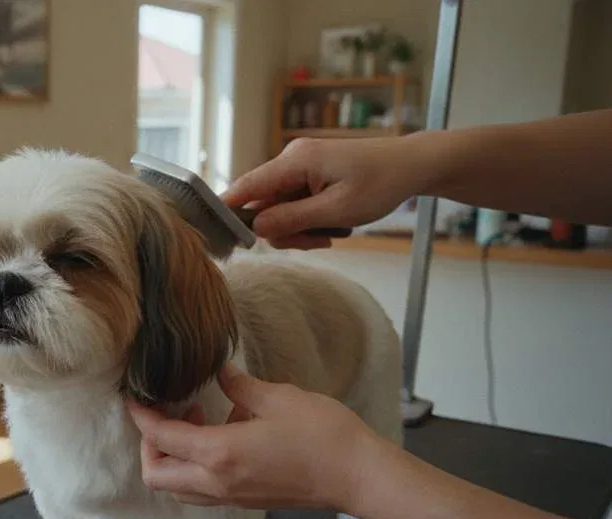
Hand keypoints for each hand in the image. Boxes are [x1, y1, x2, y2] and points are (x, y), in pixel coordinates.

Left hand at [126, 364, 386, 510]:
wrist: (359, 477)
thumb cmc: (323, 434)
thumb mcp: (278, 398)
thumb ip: (239, 386)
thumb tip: (219, 374)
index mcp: (218, 454)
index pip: (161, 438)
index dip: (141, 416)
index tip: (133, 397)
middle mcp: (217, 483)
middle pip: (157, 476)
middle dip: (150, 446)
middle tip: (167, 413)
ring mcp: (231, 497)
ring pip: (178, 489)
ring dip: (172, 460)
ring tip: (196, 422)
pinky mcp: (246, 501)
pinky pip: (202, 491)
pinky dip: (195, 468)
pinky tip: (222, 437)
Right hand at [220, 136, 436, 249]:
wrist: (414, 165)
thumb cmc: (381, 184)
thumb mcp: (336, 210)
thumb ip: (292, 220)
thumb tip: (255, 229)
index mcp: (294, 161)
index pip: (246, 187)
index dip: (229, 211)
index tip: (220, 237)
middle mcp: (292, 159)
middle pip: (263, 203)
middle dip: (282, 229)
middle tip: (314, 243)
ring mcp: (301, 166)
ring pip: (279, 207)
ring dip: (298, 228)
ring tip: (329, 235)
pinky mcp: (311, 173)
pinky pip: (295, 202)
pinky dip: (308, 219)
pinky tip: (330, 225)